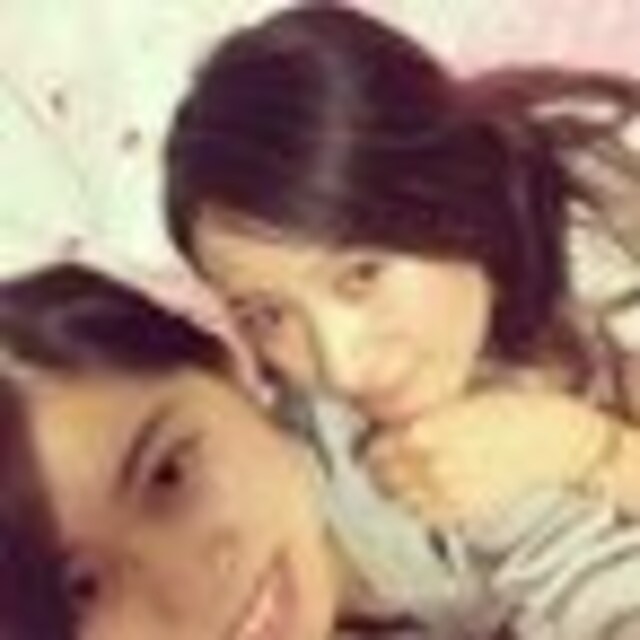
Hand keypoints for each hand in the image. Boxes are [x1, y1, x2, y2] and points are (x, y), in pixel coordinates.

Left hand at [364, 391, 610, 525]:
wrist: (555, 440)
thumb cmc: (508, 407)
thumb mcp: (456, 400)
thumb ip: (421, 416)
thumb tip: (388, 423)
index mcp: (423, 432)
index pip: (373, 451)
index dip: (372, 447)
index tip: (375, 442)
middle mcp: (428, 467)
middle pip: (381, 479)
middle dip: (380, 470)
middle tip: (386, 461)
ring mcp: (447, 495)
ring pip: (400, 502)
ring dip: (397, 490)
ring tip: (407, 478)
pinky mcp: (466, 515)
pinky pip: (426, 517)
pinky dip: (420, 507)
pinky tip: (429, 493)